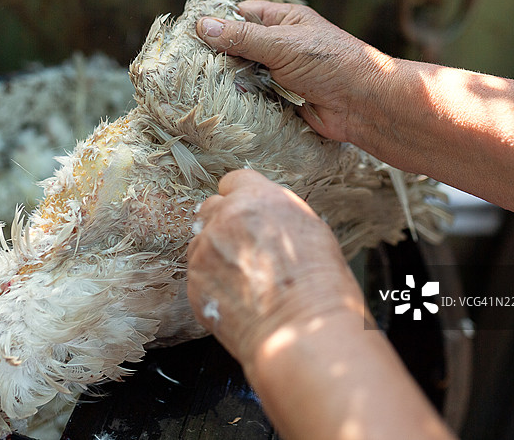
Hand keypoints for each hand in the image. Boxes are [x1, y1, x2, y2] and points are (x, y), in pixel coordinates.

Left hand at [186, 169, 362, 365]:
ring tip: (244, 279)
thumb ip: (277, 216)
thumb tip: (265, 219)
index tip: (244, 211)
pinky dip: (212, 283)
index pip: (234, 181)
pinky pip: (198, 275)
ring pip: (200, 242)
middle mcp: (225, 218)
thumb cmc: (319, 286)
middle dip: (224, 223)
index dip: (241, 197)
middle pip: (211, 208)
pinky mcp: (194, 283)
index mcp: (258, 198)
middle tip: (244, 248)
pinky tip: (237, 299)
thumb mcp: (311, 231)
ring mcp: (205, 250)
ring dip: (215, 254)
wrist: (302, 332)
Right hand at [196, 1, 391, 142]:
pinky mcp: (280, 100)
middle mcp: (280, 45)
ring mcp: (280, 74)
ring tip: (201, 87)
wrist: (362, 105)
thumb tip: (203, 26)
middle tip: (192, 66)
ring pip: (243, 75)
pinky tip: (222, 104)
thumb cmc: (330, 63)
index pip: (242, 15)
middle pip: (238, 47)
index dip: (218, 22)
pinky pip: (253, 98)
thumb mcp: (282, 43)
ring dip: (229, 82)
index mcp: (284, 21)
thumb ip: (242, 36)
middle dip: (220, 56)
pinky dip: (241, 101)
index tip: (191, 35)